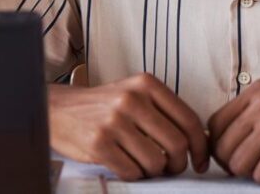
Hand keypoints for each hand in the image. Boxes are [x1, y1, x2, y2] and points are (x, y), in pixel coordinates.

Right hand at [49, 73, 209, 179]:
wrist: (58, 109)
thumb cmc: (102, 106)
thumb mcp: (133, 94)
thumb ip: (163, 111)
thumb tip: (201, 143)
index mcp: (145, 84)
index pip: (189, 120)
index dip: (200, 147)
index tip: (200, 161)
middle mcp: (130, 99)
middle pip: (177, 145)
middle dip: (178, 164)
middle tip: (170, 168)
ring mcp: (113, 121)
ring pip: (156, 162)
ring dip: (153, 171)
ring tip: (141, 164)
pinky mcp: (98, 143)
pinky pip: (132, 172)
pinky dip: (132, 174)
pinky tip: (123, 164)